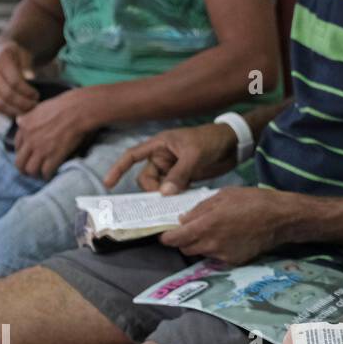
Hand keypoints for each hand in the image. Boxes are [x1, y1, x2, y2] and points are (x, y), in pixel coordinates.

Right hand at [0, 40, 37, 116]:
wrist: (0, 52)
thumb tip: (30, 77)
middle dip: (23, 103)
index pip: (14, 82)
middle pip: (6, 95)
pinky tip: (20, 111)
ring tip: (28, 110)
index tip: (36, 95)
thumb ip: (27, 65)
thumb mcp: (24, 54)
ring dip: (16, 110)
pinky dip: (9, 112)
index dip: (27, 91)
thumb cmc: (17, 54)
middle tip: (35, 105)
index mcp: (1, 60)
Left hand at [12, 88, 99, 178]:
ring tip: (40, 174)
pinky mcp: (54, 156)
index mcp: (24, 126)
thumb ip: (28, 117)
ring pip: (30, 169)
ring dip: (34, 174)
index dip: (22, 152)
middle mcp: (29, 140)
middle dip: (23, 168)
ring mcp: (41, 149)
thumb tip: (21, 121)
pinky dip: (48, 175)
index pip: (16, 145)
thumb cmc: (62, 106)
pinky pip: (46, 171)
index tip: (27, 155)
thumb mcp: (39, 108)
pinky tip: (51, 174)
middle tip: (29, 170)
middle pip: (19, 161)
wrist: (77, 111)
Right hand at [103, 123, 238, 193]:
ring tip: (175, 202)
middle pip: (146, 179)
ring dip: (164, 196)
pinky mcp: (184, 178)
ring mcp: (173, 169)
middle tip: (164, 199)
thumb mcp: (194, 154)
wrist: (234, 144)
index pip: (132, 156)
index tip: (108, 184)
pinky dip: (174, 198)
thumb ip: (179, 173)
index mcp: (159, 145)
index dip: (118, 169)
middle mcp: (163, 158)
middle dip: (152, 190)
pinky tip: (180, 203)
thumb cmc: (211, 140)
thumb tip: (164, 193)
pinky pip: (173, 191)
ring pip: (160, 187)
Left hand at [159, 187, 291, 264]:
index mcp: (206, 225)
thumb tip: (183, 220)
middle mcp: (211, 244)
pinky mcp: (234, 261)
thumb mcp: (223, 196)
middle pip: (185, 248)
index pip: (174, 239)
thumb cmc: (252, 200)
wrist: (280, 218)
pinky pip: (217, 257)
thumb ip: (200, 209)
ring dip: (201, 244)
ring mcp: (223, 255)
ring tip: (215, 231)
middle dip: (184, 240)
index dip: (167, 237)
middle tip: (192, 229)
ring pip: (201, 253)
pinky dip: (217, 249)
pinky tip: (229, 237)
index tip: (166, 234)